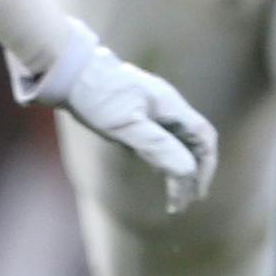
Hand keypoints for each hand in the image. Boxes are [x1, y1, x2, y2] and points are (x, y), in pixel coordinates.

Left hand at [13, 40, 218, 214]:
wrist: (69, 71)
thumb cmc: (97, 97)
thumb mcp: (126, 126)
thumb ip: (158, 147)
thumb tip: (187, 171)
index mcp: (171, 107)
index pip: (204, 138)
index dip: (206, 167)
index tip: (196, 194)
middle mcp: (168, 106)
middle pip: (193, 143)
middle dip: (192, 175)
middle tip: (181, 204)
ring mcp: (154, 107)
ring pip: (177, 141)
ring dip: (178, 169)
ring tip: (172, 196)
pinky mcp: (138, 110)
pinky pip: (161, 137)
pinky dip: (164, 158)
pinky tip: (155, 169)